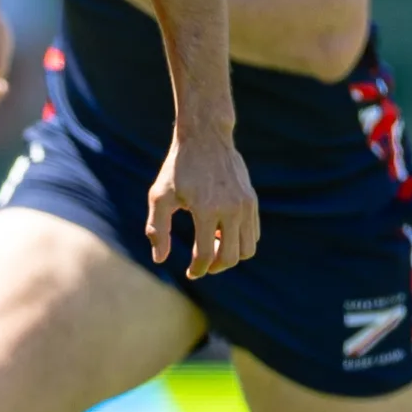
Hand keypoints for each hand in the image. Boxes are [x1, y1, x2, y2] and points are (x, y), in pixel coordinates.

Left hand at [148, 129, 259, 278]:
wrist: (205, 138)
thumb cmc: (178, 168)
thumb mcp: (159, 196)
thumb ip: (157, 229)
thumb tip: (160, 259)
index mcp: (206, 210)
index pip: (206, 255)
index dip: (197, 270)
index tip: (190, 273)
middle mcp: (231, 209)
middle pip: (230, 258)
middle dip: (214, 268)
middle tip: (201, 266)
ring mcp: (245, 205)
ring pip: (247, 249)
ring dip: (230, 257)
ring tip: (211, 247)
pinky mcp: (252, 200)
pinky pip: (254, 234)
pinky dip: (240, 242)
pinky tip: (221, 234)